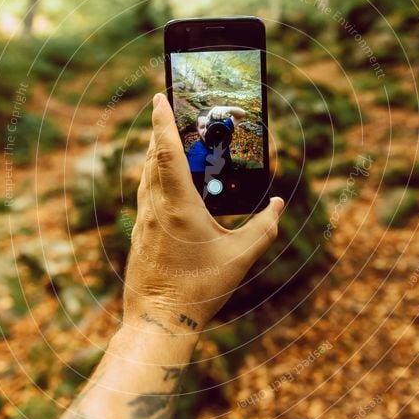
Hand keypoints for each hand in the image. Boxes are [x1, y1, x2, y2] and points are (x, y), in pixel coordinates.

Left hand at [123, 93, 283, 334]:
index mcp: (177, 205)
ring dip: (157, 156)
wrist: (159, 322)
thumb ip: (263, 227)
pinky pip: (146, 195)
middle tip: (174, 116)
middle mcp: (155, 208)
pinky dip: (156, 179)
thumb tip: (278, 204)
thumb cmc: (199, 289)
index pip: (166, 151)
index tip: (159, 97)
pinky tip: (170, 188)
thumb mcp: (240, 257)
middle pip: (152, 158)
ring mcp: (143, 221)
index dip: (162, 121)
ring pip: (146, 176)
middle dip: (162, 133)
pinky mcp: (140, 235)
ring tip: (174, 146)